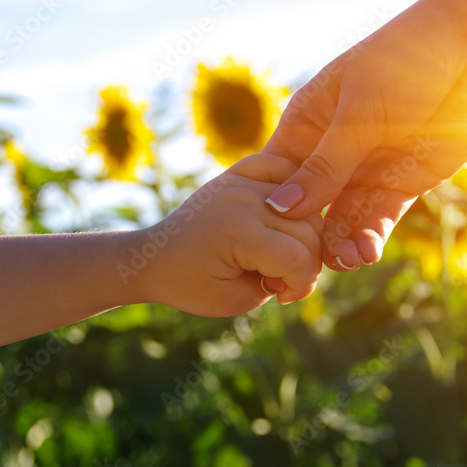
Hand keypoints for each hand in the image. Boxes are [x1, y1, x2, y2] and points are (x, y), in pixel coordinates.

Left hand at [136, 154, 322, 316]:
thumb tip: (311, 259)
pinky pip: (281, 168)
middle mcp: (243, 198)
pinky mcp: (238, 172)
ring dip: (303, 234)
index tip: (282, 297)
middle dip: (305, 263)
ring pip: (305, 204)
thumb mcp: (238, 299)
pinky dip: (292, 188)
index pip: (299, 259)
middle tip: (279, 279)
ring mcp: (241, 180)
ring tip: (278, 255)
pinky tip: (282, 216)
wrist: (154, 258)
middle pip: (309, 231)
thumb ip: (282, 282)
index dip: (300, 285)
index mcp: (240, 231)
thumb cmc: (192, 284)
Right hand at [262, 0, 466, 270]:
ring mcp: (366, 168)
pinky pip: (378, 217)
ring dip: (341, 241)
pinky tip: (365, 253)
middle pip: (310, 204)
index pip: (278, 173)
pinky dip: (370, 236)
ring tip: (345, 262)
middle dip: (308, 234)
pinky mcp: (401, 182)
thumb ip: (325, 165)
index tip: (264, 242)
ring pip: (344, 216)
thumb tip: (282, 207)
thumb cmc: (404, 62)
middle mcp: (332, 150)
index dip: (270, 208)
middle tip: (308, 265)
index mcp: (308, 122)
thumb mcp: (358, 114)